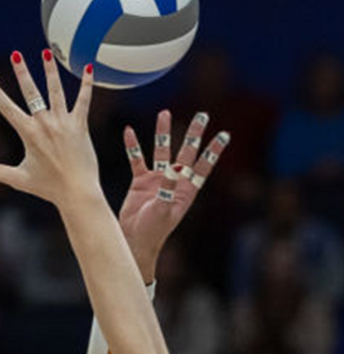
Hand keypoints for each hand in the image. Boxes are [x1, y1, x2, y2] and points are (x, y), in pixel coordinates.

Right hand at [0, 49, 99, 204]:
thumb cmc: (48, 187)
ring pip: (56, 90)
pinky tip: (88, 68)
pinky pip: (84, 100)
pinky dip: (87, 84)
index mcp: (28, 134)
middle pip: (31, 92)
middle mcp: (45, 124)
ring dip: (50, 70)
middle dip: (22, 72)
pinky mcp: (81, 125)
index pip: (7, 108)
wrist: (77, 192)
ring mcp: (64, 123)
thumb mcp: (17, 178)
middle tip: (16, 54)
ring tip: (46, 52)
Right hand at [119, 110, 230, 281]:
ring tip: (164, 113)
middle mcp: (174, 181)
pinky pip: (136, 159)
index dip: (214, 150)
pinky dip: (133, 146)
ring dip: (163, 132)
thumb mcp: (163, 210)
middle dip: (194, 134)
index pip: (203, 165)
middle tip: (202, 115)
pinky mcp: (140, 181)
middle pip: (186, 152)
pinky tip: (129, 131)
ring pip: (161, 150)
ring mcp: (157, 179)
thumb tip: (172, 168)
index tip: (224, 134)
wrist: (134, 240)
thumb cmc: (153, 231)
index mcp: (186, 190)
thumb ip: (167, 189)